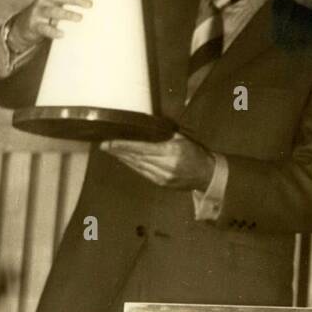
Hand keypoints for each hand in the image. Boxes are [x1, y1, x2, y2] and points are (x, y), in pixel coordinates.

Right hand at [10, 0, 92, 48]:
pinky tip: (61, 34)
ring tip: (79, 18)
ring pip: (52, 11)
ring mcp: (38, 12)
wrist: (24, 25)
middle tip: (89, 4)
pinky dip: (52, 31)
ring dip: (67, 14)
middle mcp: (43, 0)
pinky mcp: (34, 25)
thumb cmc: (46, 12)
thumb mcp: (55, 2)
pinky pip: (44, 28)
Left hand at [101, 134, 215, 190]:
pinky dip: (132, 166)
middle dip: (119, 152)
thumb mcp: (182, 139)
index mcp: (171, 151)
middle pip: (136, 158)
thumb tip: (145, 128)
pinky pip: (142, 173)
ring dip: (123, 159)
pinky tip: (125, 160)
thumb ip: (164, 135)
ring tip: (111, 151)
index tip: (109, 142)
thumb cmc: (196, 153)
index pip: (141, 148)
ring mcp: (162, 176)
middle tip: (104, 145)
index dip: (124, 146)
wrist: (207, 175)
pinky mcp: (161, 183)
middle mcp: (165, 165)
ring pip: (137, 166)